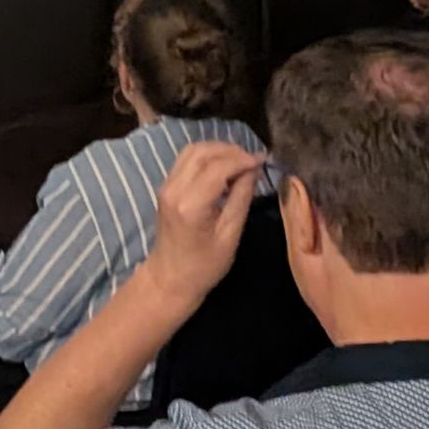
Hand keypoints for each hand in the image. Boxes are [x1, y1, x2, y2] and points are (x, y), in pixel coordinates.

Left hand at [145, 140, 265, 311]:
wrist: (170, 278)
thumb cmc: (205, 265)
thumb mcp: (231, 234)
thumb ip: (241, 197)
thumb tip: (253, 169)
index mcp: (191, 205)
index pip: (218, 167)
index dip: (242, 159)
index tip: (263, 160)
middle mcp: (174, 189)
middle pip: (202, 151)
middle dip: (230, 150)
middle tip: (253, 160)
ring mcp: (166, 186)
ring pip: (192, 150)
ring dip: (218, 150)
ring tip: (241, 162)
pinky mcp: (165, 186)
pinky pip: (185, 160)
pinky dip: (206, 157)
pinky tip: (223, 169)